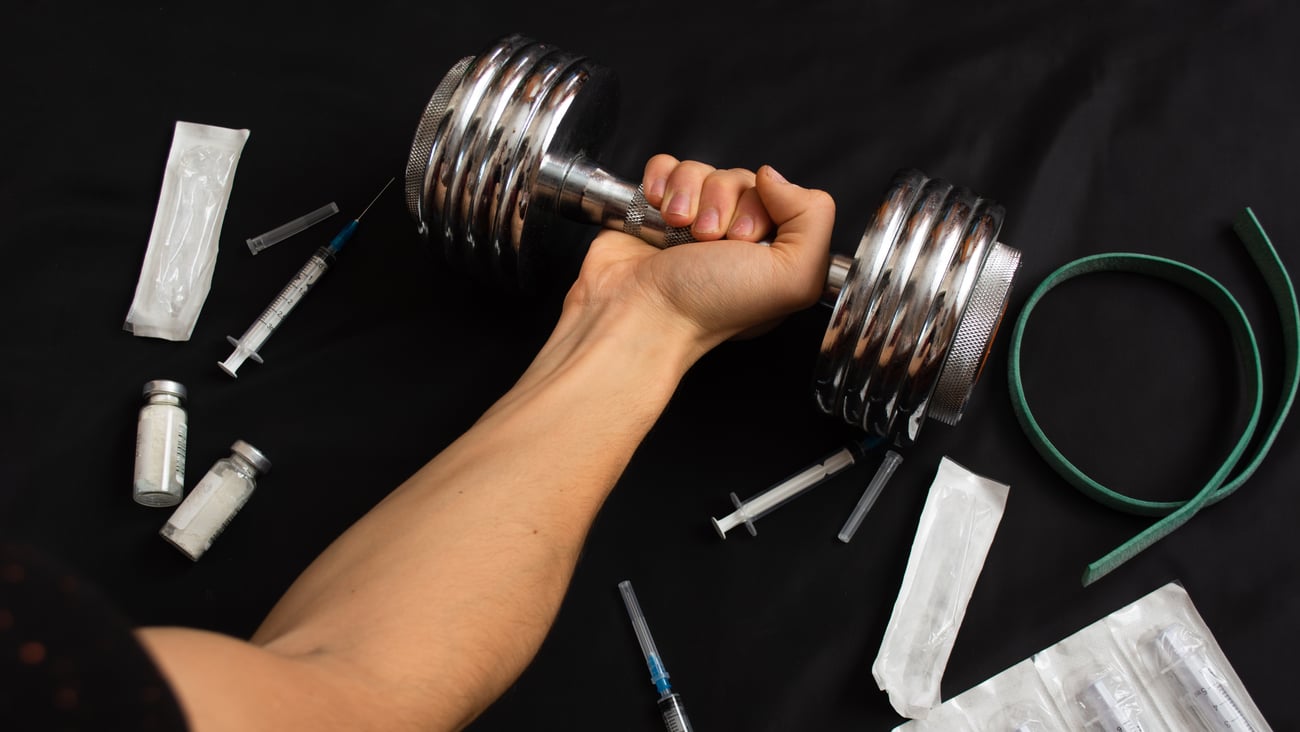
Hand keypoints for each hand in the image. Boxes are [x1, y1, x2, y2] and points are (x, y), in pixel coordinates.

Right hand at [566, 155, 834, 356]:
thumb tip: (773, 175)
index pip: (781, 196)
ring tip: (677, 227)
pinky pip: (666, 167)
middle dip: (722, 201)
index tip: (743, 241)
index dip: (762, 207)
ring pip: (702, 170)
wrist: (636, 313)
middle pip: (740, 179)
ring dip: (688, 193)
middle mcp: (733, 240)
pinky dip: (661, 179)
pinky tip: (657, 206)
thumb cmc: (708, 307)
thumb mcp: (792, 277)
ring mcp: (692, 223)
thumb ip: (814, 219)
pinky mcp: (655, 212)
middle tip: (706, 239)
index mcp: (771, 256)